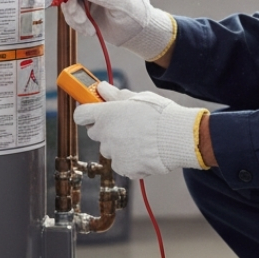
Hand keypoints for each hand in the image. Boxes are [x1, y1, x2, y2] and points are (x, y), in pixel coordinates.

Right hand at [60, 0, 174, 61]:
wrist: (137, 31)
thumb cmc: (135, 11)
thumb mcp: (121, 1)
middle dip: (71, 2)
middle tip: (79, 17)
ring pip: (69, 1)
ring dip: (74, 16)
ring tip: (89, 28)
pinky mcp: (83, 10)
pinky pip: (71, 14)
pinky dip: (76, 24)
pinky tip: (90, 30)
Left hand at [73, 84, 207, 178]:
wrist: (178, 138)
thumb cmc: (160, 115)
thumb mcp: (138, 98)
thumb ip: (115, 95)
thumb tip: (102, 89)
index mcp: (106, 115)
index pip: (80, 115)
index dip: (87, 112)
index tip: (93, 110)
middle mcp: (106, 135)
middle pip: (95, 133)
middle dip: (105, 128)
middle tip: (124, 124)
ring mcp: (114, 154)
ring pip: (110, 149)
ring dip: (118, 145)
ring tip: (140, 139)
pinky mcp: (124, 168)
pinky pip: (122, 163)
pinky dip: (130, 160)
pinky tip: (144, 151)